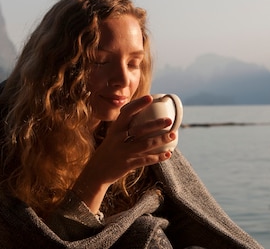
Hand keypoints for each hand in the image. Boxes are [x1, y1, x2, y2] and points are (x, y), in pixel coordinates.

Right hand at [72, 95, 174, 212]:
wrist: (96, 172)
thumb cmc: (108, 150)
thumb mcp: (113, 136)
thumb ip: (124, 127)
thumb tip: (141, 115)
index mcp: (115, 130)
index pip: (126, 113)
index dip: (138, 105)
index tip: (150, 98)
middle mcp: (118, 139)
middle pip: (140, 130)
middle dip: (156, 124)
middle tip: (169, 120)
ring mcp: (123, 152)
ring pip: (146, 145)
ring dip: (161, 140)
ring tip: (173, 135)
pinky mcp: (127, 164)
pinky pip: (146, 160)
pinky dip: (158, 157)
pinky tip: (168, 154)